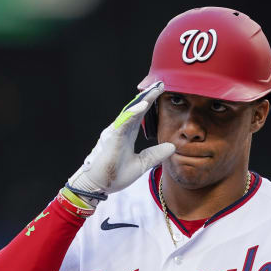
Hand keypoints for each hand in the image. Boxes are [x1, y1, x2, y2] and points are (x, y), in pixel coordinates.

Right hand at [67, 81, 174, 201]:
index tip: (161, 90)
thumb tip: (172, 147)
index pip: (140, 115)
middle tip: (160, 83)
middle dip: (147, 96)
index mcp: (127, 134)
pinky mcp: (111, 140)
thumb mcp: (142, 164)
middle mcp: (120, 130)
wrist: (99, 187)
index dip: (150, 102)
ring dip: (142, 101)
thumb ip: (155, 154)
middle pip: (135, 109)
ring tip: (153, 90)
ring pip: (129, 113)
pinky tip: (142, 107)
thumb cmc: (115, 175)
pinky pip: (123, 124)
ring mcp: (115, 133)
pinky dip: (132, 115)